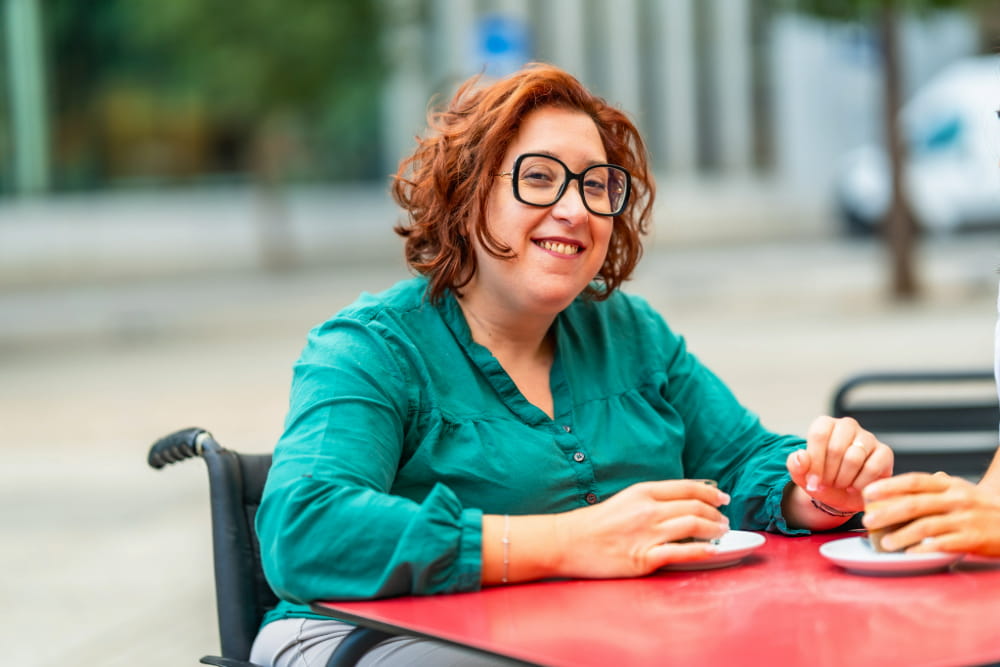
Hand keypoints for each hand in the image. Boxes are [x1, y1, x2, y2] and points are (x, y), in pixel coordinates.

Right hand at [554, 480, 730, 577]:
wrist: (568, 542)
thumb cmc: (595, 523)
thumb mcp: (625, 500)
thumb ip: (651, 500)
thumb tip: (680, 505)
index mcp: (643, 492)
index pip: (687, 488)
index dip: (711, 493)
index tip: (723, 499)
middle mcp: (649, 510)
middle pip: (695, 507)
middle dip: (716, 514)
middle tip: (724, 521)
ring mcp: (648, 534)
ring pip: (694, 526)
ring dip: (714, 530)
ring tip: (721, 534)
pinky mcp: (645, 558)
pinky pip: (682, 553)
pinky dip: (703, 551)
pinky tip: (713, 551)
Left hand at [786, 416, 893, 514]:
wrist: (845, 496)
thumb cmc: (823, 481)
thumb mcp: (803, 476)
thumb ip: (795, 465)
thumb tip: (801, 456)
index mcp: (825, 424)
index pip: (819, 435)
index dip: (815, 461)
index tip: (812, 482)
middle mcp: (847, 426)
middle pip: (835, 448)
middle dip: (828, 473)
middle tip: (827, 484)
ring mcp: (868, 437)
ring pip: (854, 458)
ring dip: (843, 479)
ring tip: (840, 484)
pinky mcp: (884, 452)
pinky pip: (872, 468)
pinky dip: (860, 483)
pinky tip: (855, 487)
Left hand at [862, 472, 999, 556]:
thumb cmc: (981, 506)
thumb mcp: (960, 489)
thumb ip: (933, 486)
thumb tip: (898, 484)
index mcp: (950, 485)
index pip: (915, 481)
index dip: (889, 485)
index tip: (868, 492)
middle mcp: (956, 499)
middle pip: (915, 504)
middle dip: (887, 512)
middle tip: (867, 520)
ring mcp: (964, 519)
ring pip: (926, 526)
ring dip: (901, 535)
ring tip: (884, 542)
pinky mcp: (972, 539)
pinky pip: (942, 544)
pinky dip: (924, 548)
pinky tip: (910, 553)